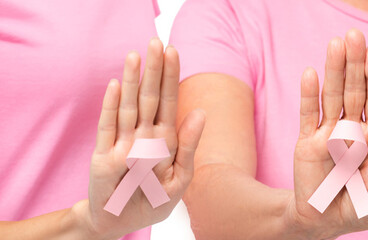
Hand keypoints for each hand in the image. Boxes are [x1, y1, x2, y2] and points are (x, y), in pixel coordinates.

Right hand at [73, 38, 205, 238]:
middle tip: (157, 42)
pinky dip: (111, 107)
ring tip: (135, 56)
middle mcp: (143, 135)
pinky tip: (114, 85)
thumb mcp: (180, 177)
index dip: (170, 77)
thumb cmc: (152, 200)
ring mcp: (122, 143)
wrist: (122, 223)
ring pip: (128, 106)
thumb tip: (200, 112)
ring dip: (131, 81)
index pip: (168, 101)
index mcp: (165, 139)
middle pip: (149, 97)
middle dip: (154, 70)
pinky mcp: (103, 156)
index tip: (174, 51)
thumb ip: (189, 146)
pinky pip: (108, 128)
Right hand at [289, 29, 367, 237]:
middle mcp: (353, 129)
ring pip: (332, 96)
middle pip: (355, 91)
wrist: (322, 222)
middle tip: (355, 36)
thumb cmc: (357, 208)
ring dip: (334, 70)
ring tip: (335, 44)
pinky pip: (308, 115)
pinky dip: (309, 95)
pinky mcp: (308, 142)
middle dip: (355, 65)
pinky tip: (311, 73)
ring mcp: (329, 133)